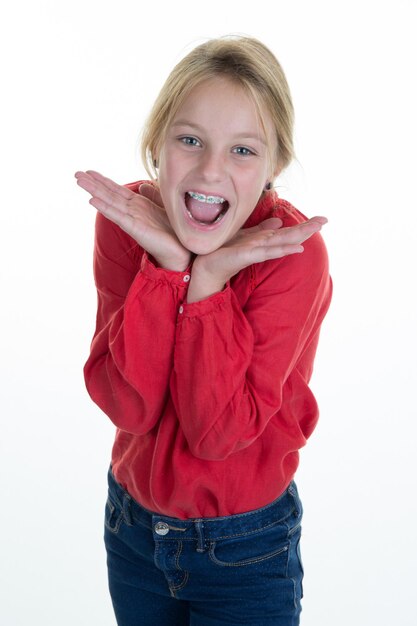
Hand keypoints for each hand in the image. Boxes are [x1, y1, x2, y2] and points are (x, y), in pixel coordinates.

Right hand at [75, 170, 190, 270]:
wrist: (180, 251)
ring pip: (109, 202)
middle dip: (93, 183)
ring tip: (80, 182)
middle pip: (109, 194)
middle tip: (76, 173)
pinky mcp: (135, 229)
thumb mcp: (163, 207)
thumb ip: (152, 195)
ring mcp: (132, 220)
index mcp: (138, 205)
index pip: (117, 190)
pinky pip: (118, 216)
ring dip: (94, 191)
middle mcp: (132, 211)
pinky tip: (93, 201)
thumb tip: (141, 185)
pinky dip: (105, 208)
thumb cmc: (172, 232)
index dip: (103, 180)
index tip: (89, 171)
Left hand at [187, 216, 327, 302]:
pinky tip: (296, 249)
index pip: (287, 232)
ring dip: (299, 237)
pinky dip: (282, 250)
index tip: (321, 219)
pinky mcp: (248, 256)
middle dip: (307, 229)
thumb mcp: (244, 236)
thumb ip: (260, 230)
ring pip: (282, 243)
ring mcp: (257, 252)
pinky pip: (267, 252)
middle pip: (289, 236)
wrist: (207, 266)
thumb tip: (278, 221)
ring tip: (315, 230)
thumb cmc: (224, 252)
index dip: (304, 225)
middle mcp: (263, 247)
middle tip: (325, 220)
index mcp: (264, 241)